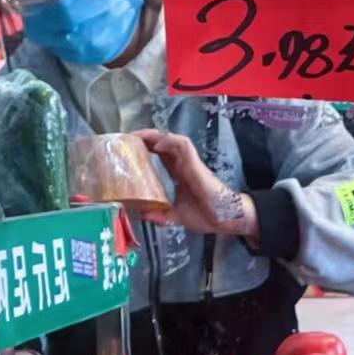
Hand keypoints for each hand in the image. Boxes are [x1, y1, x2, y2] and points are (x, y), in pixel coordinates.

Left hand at [133, 129, 259, 240]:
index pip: (160, 156)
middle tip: (127, 139)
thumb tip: (142, 216)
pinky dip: (170, 141)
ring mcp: (189, 163)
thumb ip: (160, 216)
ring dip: (154, 135)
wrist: (226, 218)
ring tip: (138, 136)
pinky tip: (157, 144)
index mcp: (178, 175)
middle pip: (162, 144)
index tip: (129, 149)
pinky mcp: (195, 163)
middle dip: (144, 139)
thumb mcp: (176, 217)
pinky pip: (183, 144)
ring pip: (170, 139)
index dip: (145, 149)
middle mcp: (182, 165)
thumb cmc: (207, 216)